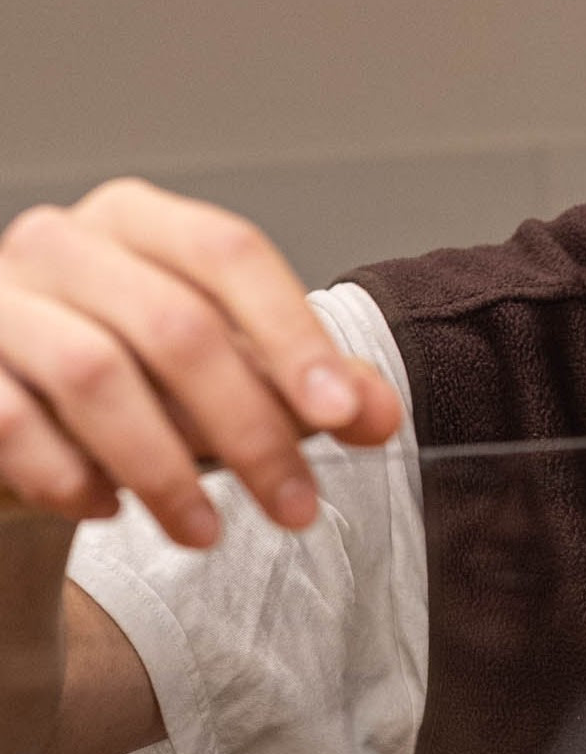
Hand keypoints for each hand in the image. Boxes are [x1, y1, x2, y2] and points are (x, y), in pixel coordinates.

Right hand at [0, 180, 401, 546]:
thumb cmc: (134, 382)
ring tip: (208, 532)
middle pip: (177, 325)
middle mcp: (63, 243)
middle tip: (295, 508)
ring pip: (95, 373)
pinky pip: (11, 420)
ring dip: (166, 468)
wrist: (13, 415)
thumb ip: (310, 388)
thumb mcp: (230, 375)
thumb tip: (381, 415)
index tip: (343, 416)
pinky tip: (109, 509)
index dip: (292, 335)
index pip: (230, 254)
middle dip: (249, 428)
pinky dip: (70, 474)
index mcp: (141, 220)